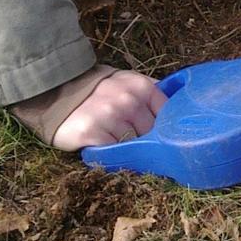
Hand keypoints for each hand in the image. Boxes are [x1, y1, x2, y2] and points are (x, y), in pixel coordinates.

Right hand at [50, 69, 166, 151]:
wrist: (59, 91)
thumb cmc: (101, 91)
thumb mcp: (129, 83)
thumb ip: (152, 96)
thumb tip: (181, 111)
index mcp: (142, 87)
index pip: (168, 117)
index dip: (166, 131)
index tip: (164, 139)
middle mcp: (128, 100)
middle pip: (152, 136)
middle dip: (147, 143)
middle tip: (137, 144)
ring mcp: (109, 116)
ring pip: (133, 147)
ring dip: (128, 151)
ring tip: (117, 144)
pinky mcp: (91, 132)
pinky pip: (112, 155)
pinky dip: (112, 156)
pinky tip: (106, 149)